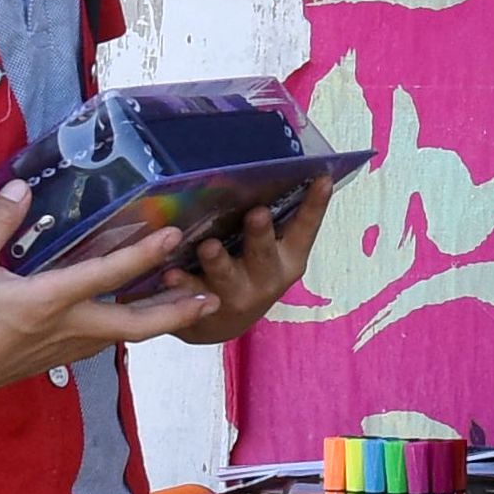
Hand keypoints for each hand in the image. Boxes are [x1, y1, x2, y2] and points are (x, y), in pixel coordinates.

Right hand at [0, 189, 223, 411]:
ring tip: (187, 304)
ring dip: (156, 321)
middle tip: (210, 298)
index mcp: (46, 301)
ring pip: (121, 336)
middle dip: (174, 311)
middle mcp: (64, 328)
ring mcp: (61, 349)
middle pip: (134, 324)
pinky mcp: (53, 360)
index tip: (173, 237)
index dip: (142, 255)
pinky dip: (125, 329)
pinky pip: (100, 343)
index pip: (105, 275)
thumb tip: (20, 187)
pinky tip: (133, 318)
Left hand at [189, 184, 330, 330]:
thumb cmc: (248, 272)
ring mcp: (236, 297)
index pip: (305, 230)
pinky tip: (171, 272)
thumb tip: (269, 171)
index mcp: (288, 259)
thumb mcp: (269, 252)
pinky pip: (191, 294)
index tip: (322, 178)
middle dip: (261, 234)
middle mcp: (267, 279)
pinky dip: (181, 283)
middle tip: (257, 213)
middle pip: (265, 254)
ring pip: (227, 276)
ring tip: (209, 246)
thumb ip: (272, 224)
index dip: (315, 205)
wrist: (221, 322)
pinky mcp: (205, 309)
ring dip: (218, 261)